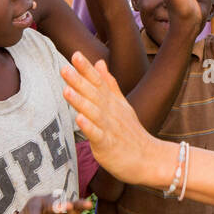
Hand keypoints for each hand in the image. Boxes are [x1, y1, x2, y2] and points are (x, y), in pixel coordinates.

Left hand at [6, 194, 93, 213]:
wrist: (41, 211)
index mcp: (35, 203)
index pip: (34, 210)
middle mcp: (48, 201)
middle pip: (52, 203)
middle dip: (57, 206)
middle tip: (61, 208)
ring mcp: (59, 203)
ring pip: (67, 202)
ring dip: (73, 204)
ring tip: (81, 205)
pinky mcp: (69, 208)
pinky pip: (77, 205)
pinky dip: (82, 204)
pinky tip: (89, 205)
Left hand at [61, 52, 165, 186]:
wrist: (149, 159)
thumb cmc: (131, 132)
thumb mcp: (122, 104)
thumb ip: (109, 83)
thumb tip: (99, 62)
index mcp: (111, 102)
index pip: (98, 81)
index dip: (87, 68)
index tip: (75, 54)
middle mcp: (110, 112)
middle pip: (93, 94)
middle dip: (79, 80)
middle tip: (65, 68)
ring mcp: (109, 128)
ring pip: (93, 112)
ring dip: (80, 101)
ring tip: (66, 89)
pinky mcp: (108, 145)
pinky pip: (97, 135)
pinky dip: (88, 127)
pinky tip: (79, 119)